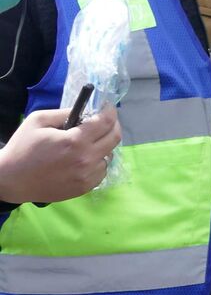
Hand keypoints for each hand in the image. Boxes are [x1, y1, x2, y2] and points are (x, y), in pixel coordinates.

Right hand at [0, 108, 120, 202]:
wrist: (12, 179)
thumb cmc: (23, 147)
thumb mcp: (38, 121)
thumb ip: (64, 113)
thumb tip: (84, 111)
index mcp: (75, 141)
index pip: (105, 123)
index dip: (110, 112)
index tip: (108, 106)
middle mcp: (86, 159)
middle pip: (114, 138)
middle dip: (113, 125)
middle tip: (105, 120)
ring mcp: (88, 176)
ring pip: (109, 156)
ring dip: (103, 146)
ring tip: (89, 142)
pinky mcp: (85, 188)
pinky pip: (101, 171)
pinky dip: (97, 162)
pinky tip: (83, 159)